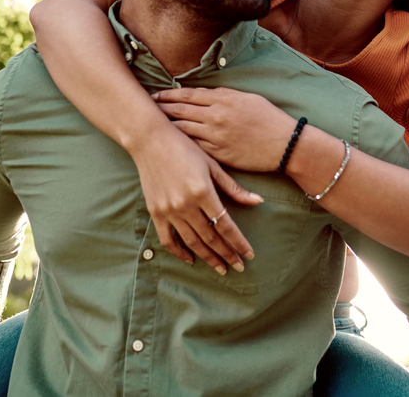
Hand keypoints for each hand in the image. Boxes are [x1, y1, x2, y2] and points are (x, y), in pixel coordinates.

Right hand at [128, 123, 262, 273]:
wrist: (150, 140)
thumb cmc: (185, 148)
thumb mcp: (212, 164)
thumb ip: (233, 188)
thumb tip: (258, 202)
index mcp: (203, 192)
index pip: (226, 225)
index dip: (238, 242)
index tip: (249, 255)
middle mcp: (185, 204)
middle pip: (211, 237)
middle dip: (227, 254)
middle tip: (238, 267)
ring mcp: (169, 210)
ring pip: (192, 242)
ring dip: (208, 257)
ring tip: (220, 268)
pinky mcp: (155, 212)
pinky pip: (168, 239)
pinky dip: (179, 252)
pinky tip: (191, 259)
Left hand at [152, 87, 298, 171]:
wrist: (285, 144)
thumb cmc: (269, 119)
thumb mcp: (247, 98)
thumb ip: (223, 95)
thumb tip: (203, 94)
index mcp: (223, 99)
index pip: (188, 95)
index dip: (169, 95)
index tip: (156, 95)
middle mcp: (216, 116)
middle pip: (180, 111)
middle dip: (161, 108)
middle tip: (145, 108)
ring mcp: (216, 136)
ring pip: (183, 129)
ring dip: (166, 127)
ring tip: (152, 126)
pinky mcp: (218, 154)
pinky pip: (193, 147)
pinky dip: (180, 144)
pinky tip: (170, 144)